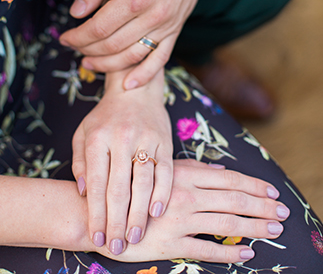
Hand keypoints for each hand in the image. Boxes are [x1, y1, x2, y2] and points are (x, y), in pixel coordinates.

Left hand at [59, 0, 215, 88]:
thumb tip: (76, 12)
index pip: (97, 29)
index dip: (76, 37)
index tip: (64, 37)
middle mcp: (152, 15)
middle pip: (112, 46)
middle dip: (87, 50)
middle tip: (73, 47)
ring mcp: (167, 24)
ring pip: (132, 56)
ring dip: (108, 65)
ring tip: (90, 64)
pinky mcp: (177, 27)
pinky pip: (161, 58)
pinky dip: (144, 74)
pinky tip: (129, 84)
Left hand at [72, 68, 172, 253]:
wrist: (136, 92)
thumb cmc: (106, 116)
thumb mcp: (84, 132)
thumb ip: (80, 161)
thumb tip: (82, 192)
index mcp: (98, 138)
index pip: (96, 183)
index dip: (96, 213)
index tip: (96, 236)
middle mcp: (122, 139)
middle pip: (119, 188)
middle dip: (116, 221)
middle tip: (116, 246)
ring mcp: (146, 139)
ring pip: (143, 183)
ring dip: (138, 214)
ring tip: (134, 236)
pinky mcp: (165, 141)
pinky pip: (166, 171)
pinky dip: (162, 193)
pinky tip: (156, 212)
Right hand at [94, 159, 289, 263]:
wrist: (99, 212)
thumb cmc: (132, 186)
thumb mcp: (163, 171)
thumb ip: (193, 170)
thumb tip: (221, 170)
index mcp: (186, 175)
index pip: (229, 179)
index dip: (254, 185)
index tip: (273, 191)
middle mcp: (187, 195)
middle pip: (234, 200)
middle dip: (262, 206)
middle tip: (284, 212)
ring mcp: (180, 220)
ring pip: (226, 223)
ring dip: (254, 227)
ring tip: (273, 229)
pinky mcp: (171, 243)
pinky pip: (207, 250)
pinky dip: (230, 253)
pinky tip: (247, 254)